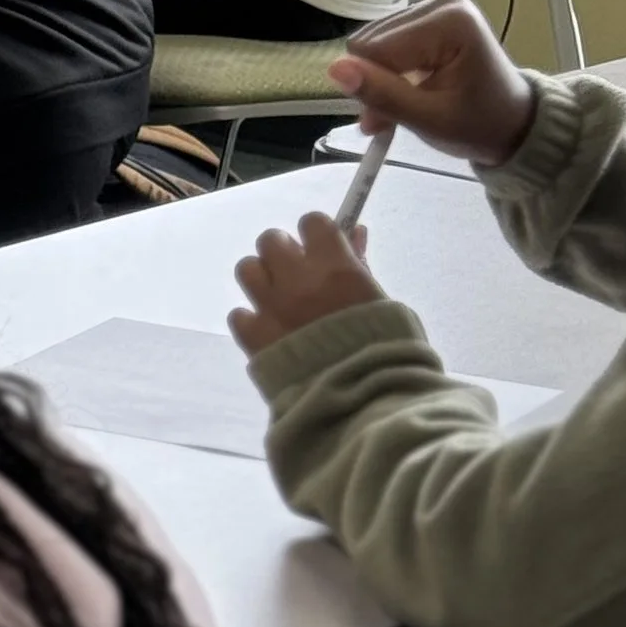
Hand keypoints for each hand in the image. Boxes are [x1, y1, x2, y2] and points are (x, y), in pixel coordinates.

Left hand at [229, 214, 385, 354]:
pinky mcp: (253, 338)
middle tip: (298, 277)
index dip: (317, 236)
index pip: (313, 222)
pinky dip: (252, 321)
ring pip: (247, 269)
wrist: (362, 404)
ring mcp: (271, 307)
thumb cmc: (386, 352)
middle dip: (283, 254)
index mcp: (335, 267)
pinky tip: (270, 334)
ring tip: (280, 303)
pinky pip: (239, 315)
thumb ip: (362, 266)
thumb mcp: (384, 303)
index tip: (323, 251)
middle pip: (271, 240)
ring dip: (263, 281)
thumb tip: (355, 232)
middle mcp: (298, 280)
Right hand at [327, 0, 536, 166]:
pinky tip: (406, 91)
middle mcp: (441, 3)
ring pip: (373, 41)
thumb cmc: (480, 127)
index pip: (376, 48)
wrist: (516, 127)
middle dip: (376, 82)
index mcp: (449, 20)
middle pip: (372, 41)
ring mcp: (435, 7)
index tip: (384, 121)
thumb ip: (383, 94)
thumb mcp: (430, 120)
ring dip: (380, 79)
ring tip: (403, 106)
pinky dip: (389, 71)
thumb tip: (334, 70)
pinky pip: (386, 41)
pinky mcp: (429, 17)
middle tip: (393, 117)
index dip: (372, 86)